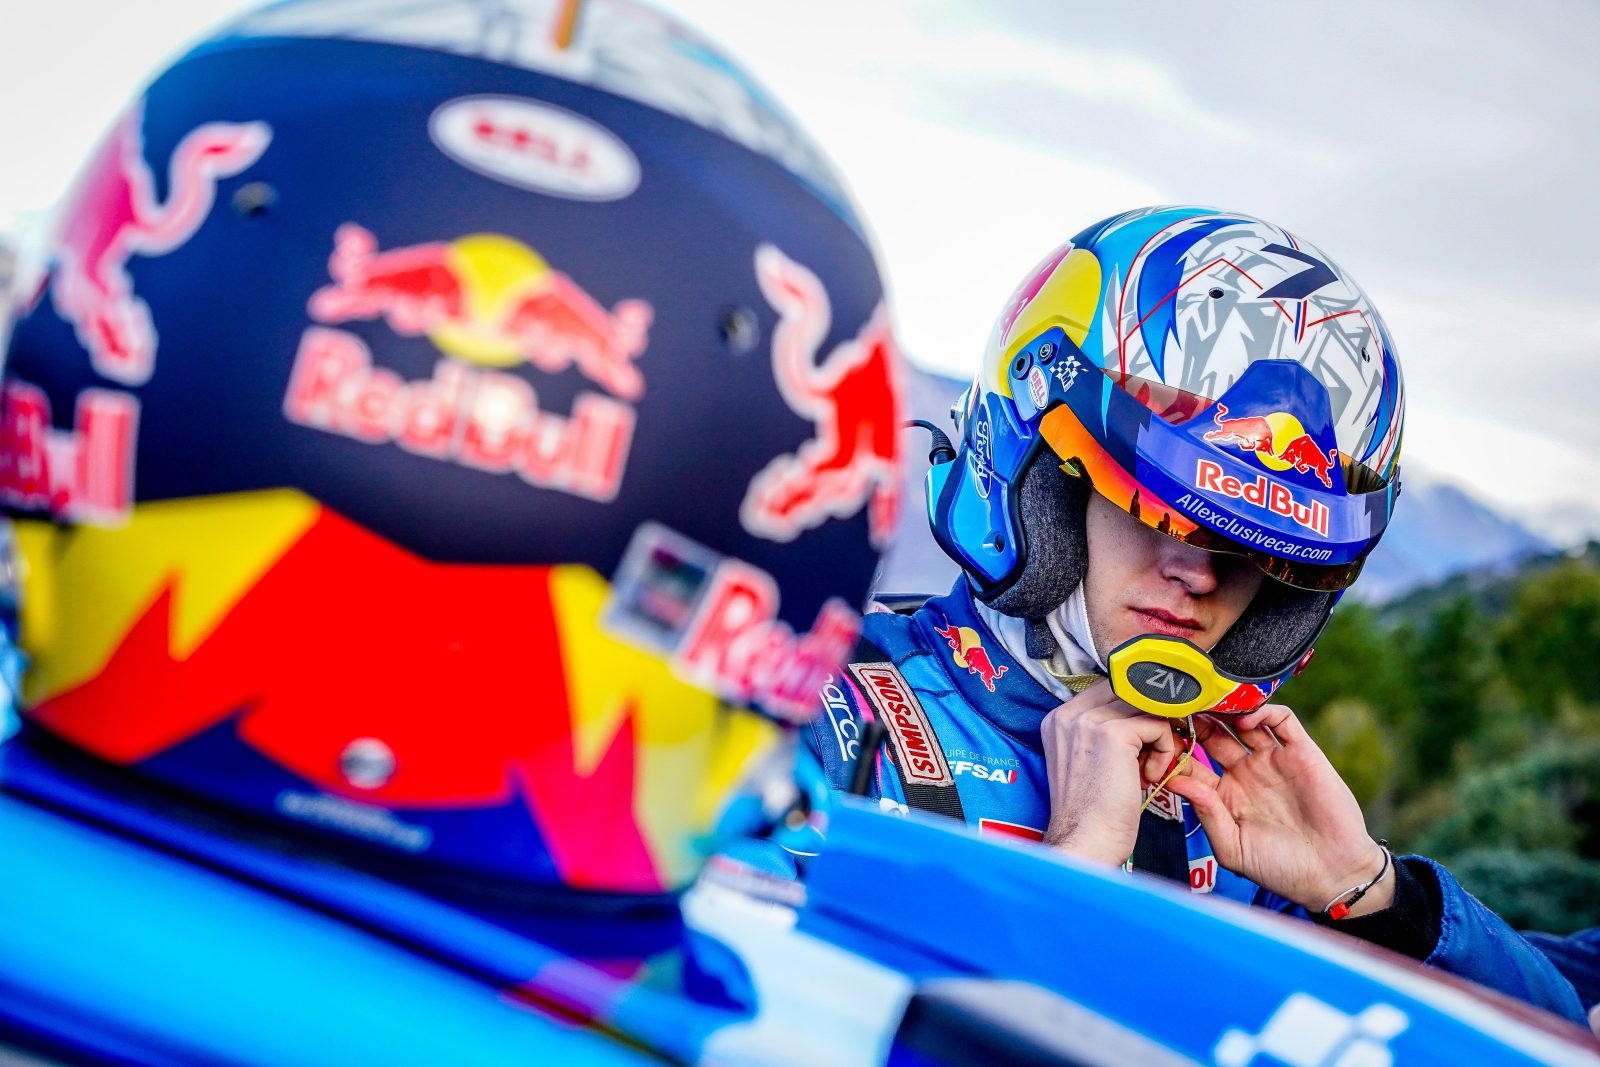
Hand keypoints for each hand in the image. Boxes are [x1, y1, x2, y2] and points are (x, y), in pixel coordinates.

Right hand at [1040, 680, 1183, 865]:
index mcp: (1058, 719)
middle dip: (1150, 720)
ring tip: (1150, 769)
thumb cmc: (1092, 814)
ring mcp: (1088, 721)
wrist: (1085, 844)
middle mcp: (1068, 714)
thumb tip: (1144, 716)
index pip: (1109, 690)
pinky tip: (1150, 777)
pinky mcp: (1112, 734)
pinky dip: (1164, 751)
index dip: (1134, 712)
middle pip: (1128, 691)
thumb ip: (1105, 734)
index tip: (1143, 743)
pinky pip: (1158, 724)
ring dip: (1159, 737)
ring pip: (1146, 706)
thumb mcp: (1088, 763)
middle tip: (1154, 755)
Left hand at [1164, 705, 1393, 915]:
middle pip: (1213, 735)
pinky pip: (1282, 720)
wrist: (1334, 875)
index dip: (1175, 751)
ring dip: (1225, 711)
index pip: (1192, 763)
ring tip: (1209, 705)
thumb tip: (1175, 782)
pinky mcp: (1302, 753)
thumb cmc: (1281, 869)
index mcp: (1225, 795)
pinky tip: (1246, 719)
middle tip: (1179, 708)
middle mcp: (1246, 774)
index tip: (1158, 739)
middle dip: (1195, 721)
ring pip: (1244, 722)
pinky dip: (1264, 711)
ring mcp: (1273, 761)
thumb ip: (1206, 813)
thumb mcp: (1233, 848)